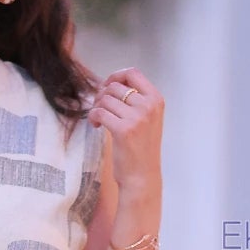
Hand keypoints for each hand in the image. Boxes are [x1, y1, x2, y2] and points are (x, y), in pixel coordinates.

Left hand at [87, 67, 163, 192]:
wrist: (142, 176)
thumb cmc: (141, 148)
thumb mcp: (147, 118)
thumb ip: (135, 99)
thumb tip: (110, 83)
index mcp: (156, 99)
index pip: (133, 73)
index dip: (115, 76)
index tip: (106, 87)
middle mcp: (149, 106)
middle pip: (115, 86)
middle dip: (101, 95)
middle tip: (99, 108)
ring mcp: (137, 117)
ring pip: (105, 99)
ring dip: (96, 107)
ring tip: (98, 119)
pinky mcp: (124, 130)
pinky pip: (99, 112)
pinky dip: (93, 117)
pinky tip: (96, 126)